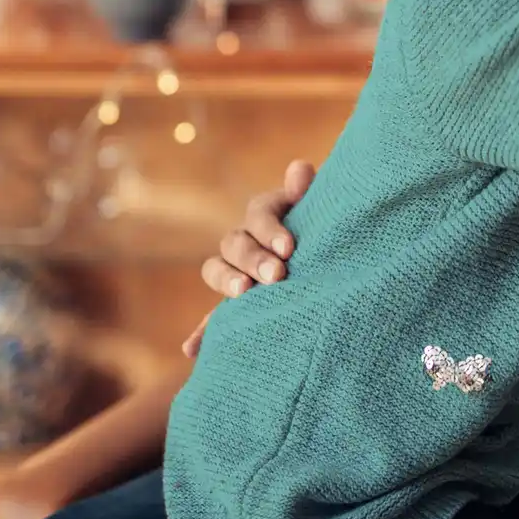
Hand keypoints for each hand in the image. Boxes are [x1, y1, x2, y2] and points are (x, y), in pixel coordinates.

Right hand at [181, 159, 314, 357]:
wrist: (326, 257)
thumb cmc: (326, 229)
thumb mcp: (320, 209)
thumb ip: (308, 192)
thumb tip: (299, 168)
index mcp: (264, 214)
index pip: (257, 215)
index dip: (270, 230)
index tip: (289, 248)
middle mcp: (244, 239)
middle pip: (234, 243)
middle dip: (253, 258)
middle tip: (277, 276)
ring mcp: (236, 271)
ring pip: (217, 270)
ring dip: (226, 281)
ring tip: (244, 294)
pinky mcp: (235, 302)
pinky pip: (211, 316)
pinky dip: (201, 332)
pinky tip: (192, 350)